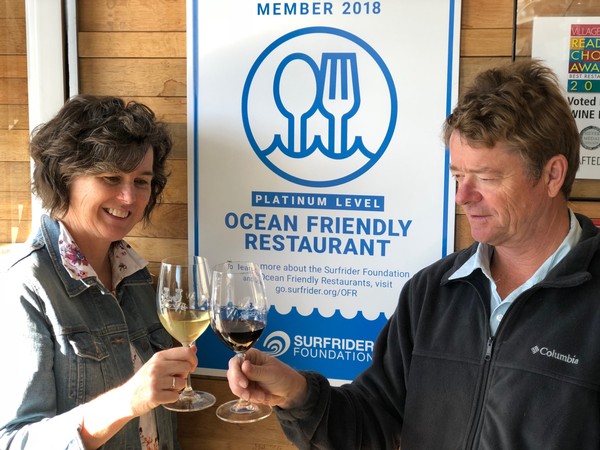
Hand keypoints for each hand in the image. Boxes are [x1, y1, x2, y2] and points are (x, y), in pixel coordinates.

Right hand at [80, 346, 197, 447]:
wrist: (126, 397)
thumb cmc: (144, 380)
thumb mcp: (157, 364)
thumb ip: (176, 357)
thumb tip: (194, 348)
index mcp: (159, 356)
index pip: (185, 351)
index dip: (193, 359)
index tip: (191, 366)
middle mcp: (157, 366)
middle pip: (186, 367)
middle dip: (184, 375)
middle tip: (174, 379)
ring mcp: (155, 381)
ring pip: (182, 383)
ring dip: (177, 388)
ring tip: (165, 387)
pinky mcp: (155, 396)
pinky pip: (175, 396)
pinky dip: (172, 397)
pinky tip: (163, 395)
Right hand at [227, 348, 307, 409]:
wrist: (289, 391)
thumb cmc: (283, 377)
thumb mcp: (271, 373)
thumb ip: (256, 371)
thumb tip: (243, 365)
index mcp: (252, 356)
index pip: (236, 361)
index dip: (236, 372)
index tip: (243, 383)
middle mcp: (245, 365)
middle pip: (232, 374)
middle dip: (239, 386)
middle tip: (249, 395)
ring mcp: (245, 377)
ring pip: (235, 386)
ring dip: (247, 394)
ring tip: (261, 396)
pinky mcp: (246, 388)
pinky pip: (241, 394)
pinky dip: (250, 398)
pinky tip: (261, 397)